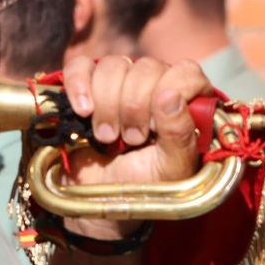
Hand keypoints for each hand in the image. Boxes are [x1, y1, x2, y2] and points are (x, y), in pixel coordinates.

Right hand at [58, 54, 215, 239]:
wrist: (100, 199)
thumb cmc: (144, 186)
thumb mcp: (172, 168)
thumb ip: (180, 134)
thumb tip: (171, 94)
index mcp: (185, 100)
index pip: (186, 72)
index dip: (169, 92)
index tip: (155, 127)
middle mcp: (155, 84)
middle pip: (146, 67)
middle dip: (134, 107)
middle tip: (132, 140)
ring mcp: (119, 82)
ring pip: (113, 66)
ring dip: (107, 104)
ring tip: (107, 137)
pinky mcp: (86, 85)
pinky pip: (80, 66)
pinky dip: (79, 85)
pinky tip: (83, 111)